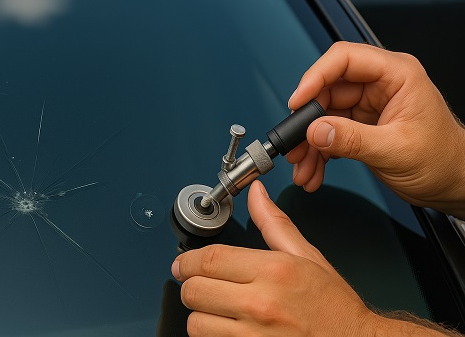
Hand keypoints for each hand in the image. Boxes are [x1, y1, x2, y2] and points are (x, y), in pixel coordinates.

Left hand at [171, 181, 454, 336]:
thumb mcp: (307, 257)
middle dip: (191, 285)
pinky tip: (226, 328)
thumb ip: (274, 224)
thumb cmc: (334, 307)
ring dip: (200, 315)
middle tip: (197, 284)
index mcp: (274, 272)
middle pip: (196, 291)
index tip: (183, 263)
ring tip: (215, 310)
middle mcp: (261, 304)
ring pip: (197, 323)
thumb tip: (257, 194)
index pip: (211, 259)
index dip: (189, 260)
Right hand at [287, 42, 464, 217]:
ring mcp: (367, 106)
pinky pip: (329, 133)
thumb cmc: (443, 160)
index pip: (345, 59)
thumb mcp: (396, 150)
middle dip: (307, 122)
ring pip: (323, 116)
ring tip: (304, 167)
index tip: (298, 101)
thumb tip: (316, 131)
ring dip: (310, 143)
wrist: (453, 183)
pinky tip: (314, 169)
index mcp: (396, 75)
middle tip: (295, 144)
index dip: (316, 76)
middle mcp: (379, 86)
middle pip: (327, 90)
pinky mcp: (359, 126)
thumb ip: (353, 140)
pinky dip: (318, 153)